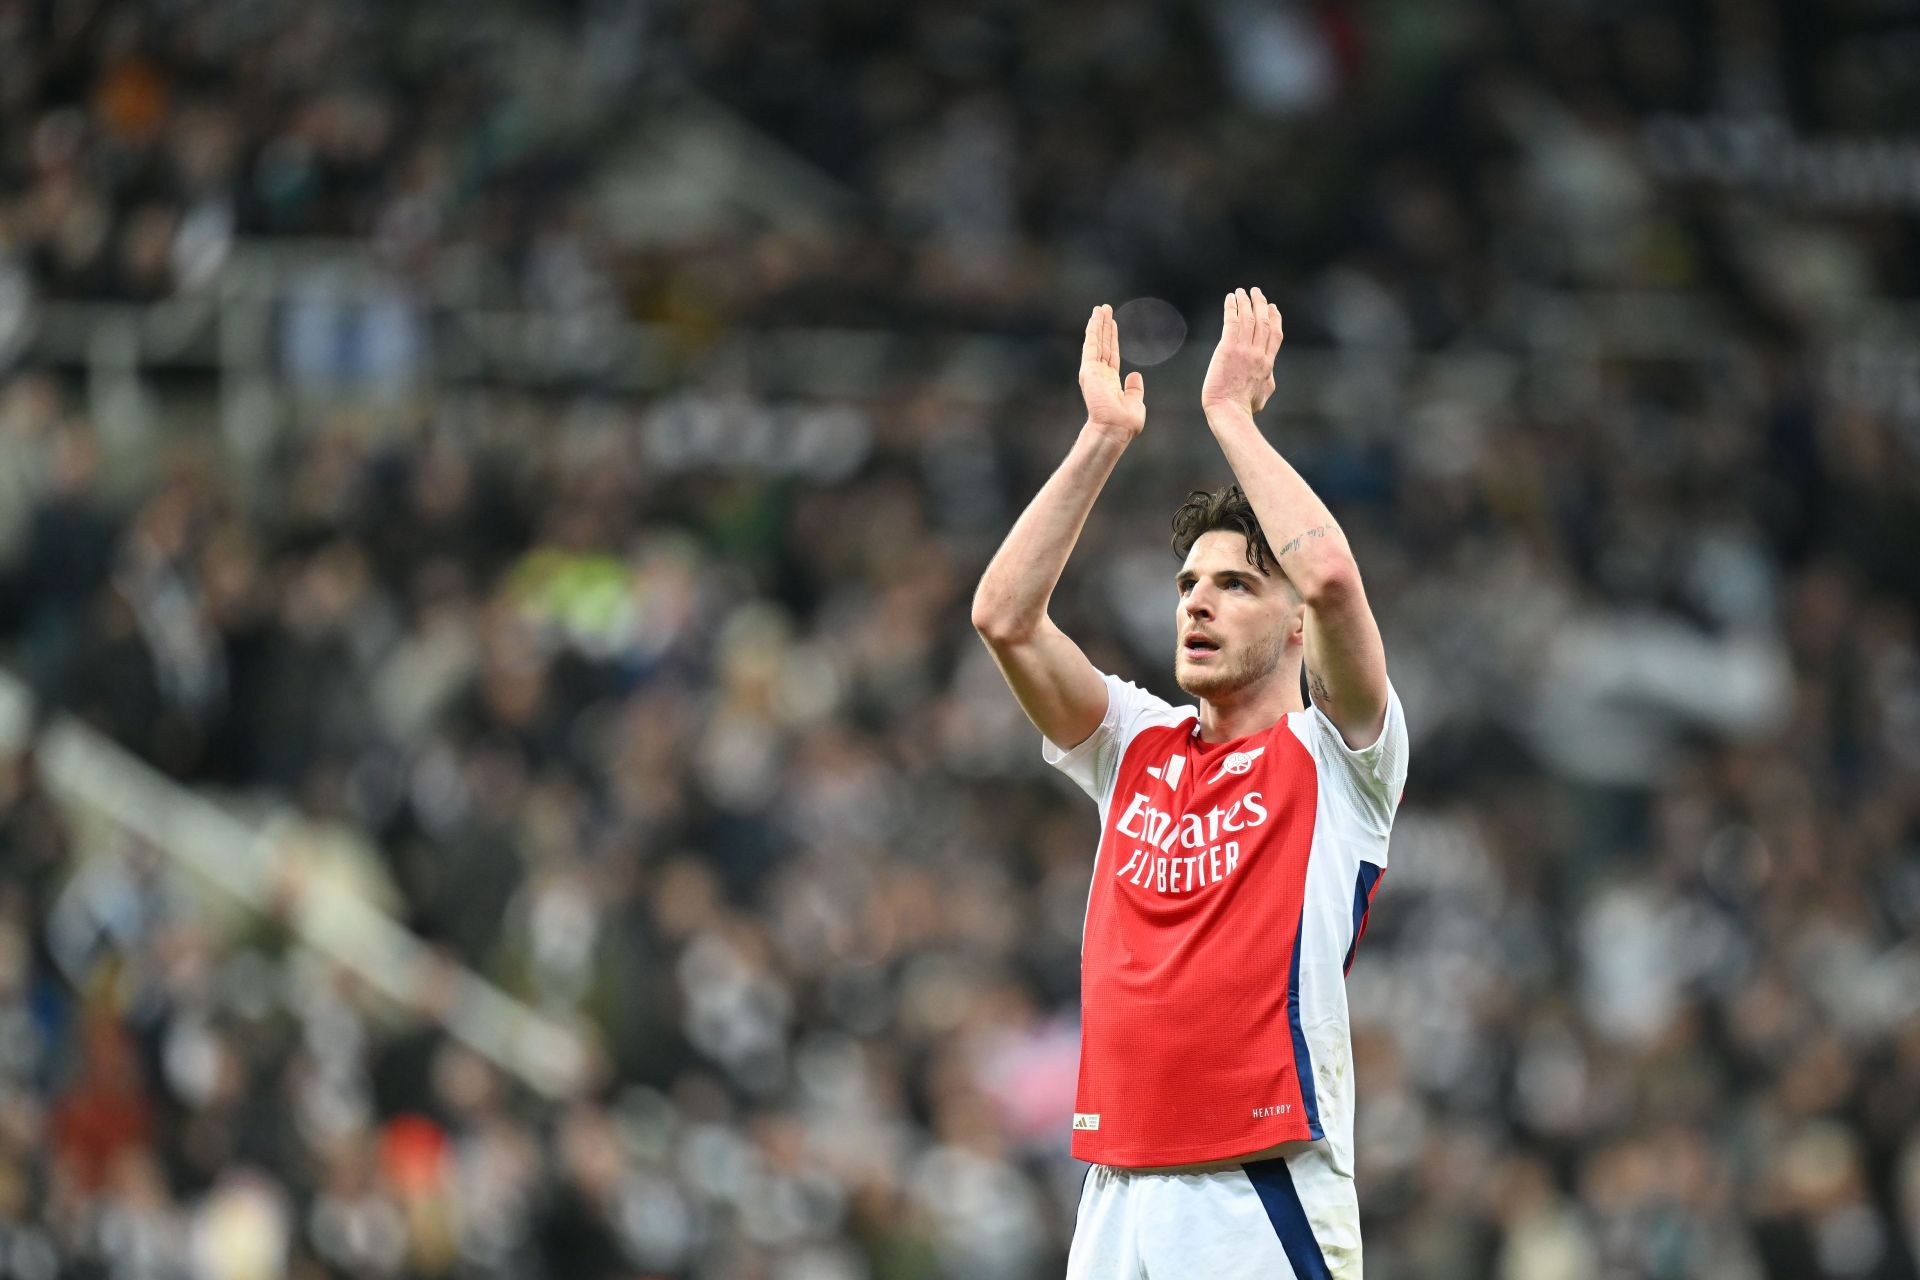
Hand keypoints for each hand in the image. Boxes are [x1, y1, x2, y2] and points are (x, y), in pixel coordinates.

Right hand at [1078, 304, 1145, 441]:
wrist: (1115, 429)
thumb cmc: (1125, 422)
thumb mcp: (1136, 402)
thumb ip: (1135, 389)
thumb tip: (1135, 375)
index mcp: (1110, 382)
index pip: (1111, 355)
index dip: (1112, 339)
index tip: (1112, 324)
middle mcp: (1100, 375)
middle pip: (1103, 345)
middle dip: (1104, 327)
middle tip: (1104, 309)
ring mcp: (1093, 372)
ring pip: (1096, 342)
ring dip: (1098, 324)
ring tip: (1099, 308)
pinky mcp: (1089, 370)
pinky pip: (1091, 346)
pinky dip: (1093, 331)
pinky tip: (1094, 319)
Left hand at [1201, 287, 1282, 416]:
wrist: (1229, 410)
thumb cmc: (1243, 408)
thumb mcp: (1263, 394)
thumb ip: (1267, 381)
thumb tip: (1269, 377)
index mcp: (1268, 364)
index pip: (1275, 335)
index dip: (1275, 318)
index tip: (1273, 307)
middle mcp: (1258, 353)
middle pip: (1263, 322)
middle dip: (1260, 304)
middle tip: (1257, 292)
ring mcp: (1244, 350)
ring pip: (1248, 319)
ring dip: (1245, 302)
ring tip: (1242, 291)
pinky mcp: (1228, 348)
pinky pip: (1231, 322)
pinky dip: (1231, 308)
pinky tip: (1230, 298)